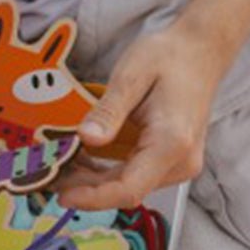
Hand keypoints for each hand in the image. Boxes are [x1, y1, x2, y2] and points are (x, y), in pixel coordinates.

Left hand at [58, 22, 224, 210]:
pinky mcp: (171, 158)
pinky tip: (82, 157)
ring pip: (130, 183)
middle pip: (127, 189)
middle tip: (49, 177)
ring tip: (60, 165)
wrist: (199, 51)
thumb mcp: (131, 76)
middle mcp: (180, 161)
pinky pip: (136, 172)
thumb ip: (108, 111)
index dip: (93, 198)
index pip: (129, 188)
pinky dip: (107, 169)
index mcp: (172, 143)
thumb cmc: (169, 58)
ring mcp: (178, 162)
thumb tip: (85, 139)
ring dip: (95, 180)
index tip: (62, 196)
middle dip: (86, 188)